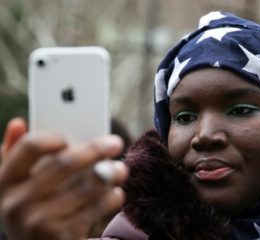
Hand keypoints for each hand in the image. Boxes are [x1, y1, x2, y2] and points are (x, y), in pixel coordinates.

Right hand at [0, 118, 127, 239]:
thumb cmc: (32, 206)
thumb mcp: (17, 183)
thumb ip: (16, 153)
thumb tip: (18, 123)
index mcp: (5, 181)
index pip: (30, 146)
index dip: (54, 136)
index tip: (75, 135)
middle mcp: (16, 202)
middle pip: (64, 164)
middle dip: (95, 150)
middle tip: (116, 143)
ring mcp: (37, 223)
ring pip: (85, 188)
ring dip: (110, 175)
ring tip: (121, 169)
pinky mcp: (60, 237)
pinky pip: (94, 210)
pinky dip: (110, 198)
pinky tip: (116, 193)